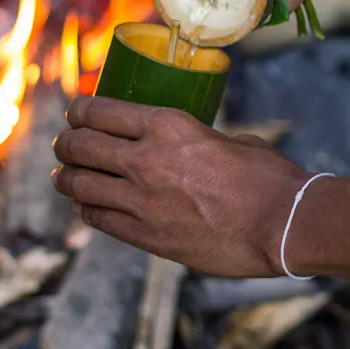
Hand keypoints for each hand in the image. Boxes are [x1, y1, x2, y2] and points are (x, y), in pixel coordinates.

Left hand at [51, 96, 307, 277]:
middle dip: (67, 143)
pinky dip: (87, 208)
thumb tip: (193, 146)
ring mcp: (142, 202)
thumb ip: (199, 141)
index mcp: (168, 126)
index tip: (76, 113)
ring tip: (66, 175)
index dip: (79, 110)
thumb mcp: (230, 140)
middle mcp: (146, 160)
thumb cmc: (268, 178)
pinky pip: (98, 219)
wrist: (283, 225)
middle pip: (80, 146)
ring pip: (79, 184)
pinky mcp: (147, 237)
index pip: (99, 111)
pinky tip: (87, 205)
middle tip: (67, 144)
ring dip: (67, 177)